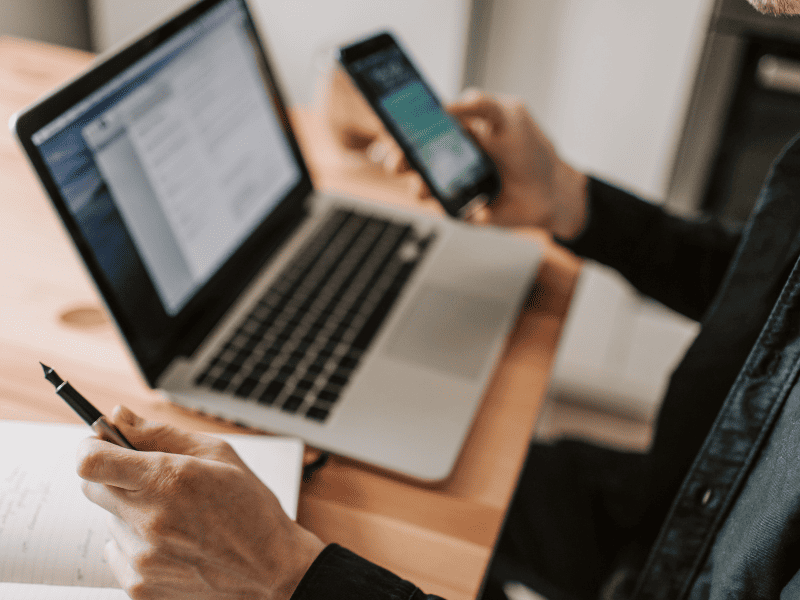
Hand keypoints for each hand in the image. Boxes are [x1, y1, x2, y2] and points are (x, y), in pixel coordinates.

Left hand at [76, 406, 324, 599]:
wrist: (272, 569)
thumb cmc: (251, 507)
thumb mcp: (218, 454)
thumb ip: (160, 433)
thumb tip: (118, 416)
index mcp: (167, 479)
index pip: (90, 461)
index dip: (90, 446)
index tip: (101, 444)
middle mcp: (148, 519)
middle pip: (93, 488)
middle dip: (114, 476)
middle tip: (150, 480)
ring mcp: (141, 557)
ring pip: (111, 520)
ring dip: (132, 512)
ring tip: (177, 518)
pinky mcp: (140, 585)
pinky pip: (117, 551)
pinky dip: (137, 543)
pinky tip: (174, 543)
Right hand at [367, 90, 588, 239]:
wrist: (552, 191)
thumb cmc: (531, 150)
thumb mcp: (510, 115)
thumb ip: (480, 104)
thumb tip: (446, 106)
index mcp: (456, 131)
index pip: (420, 127)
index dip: (402, 129)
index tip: (392, 131)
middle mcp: (450, 158)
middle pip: (413, 158)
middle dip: (400, 160)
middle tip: (397, 163)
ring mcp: (454, 185)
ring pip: (424, 186)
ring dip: (419, 187)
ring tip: (424, 189)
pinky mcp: (462, 210)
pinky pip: (450, 212)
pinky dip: (462, 210)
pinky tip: (480, 206)